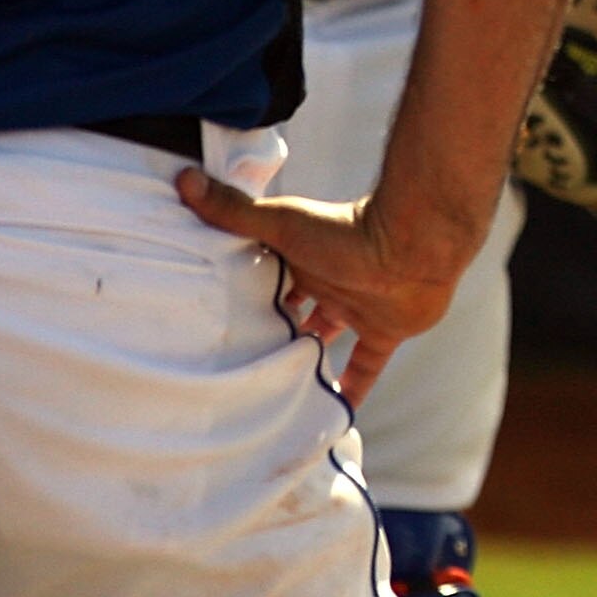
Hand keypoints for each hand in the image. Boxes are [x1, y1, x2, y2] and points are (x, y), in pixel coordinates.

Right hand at [175, 173, 476, 404]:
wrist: (413, 247)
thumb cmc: (346, 231)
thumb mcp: (282, 224)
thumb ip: (234, 209)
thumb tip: (183, 177)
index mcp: (304, 257)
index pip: (267, 280)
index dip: (243, 297)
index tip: (211, 323)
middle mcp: (330, 282)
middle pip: (294, 312)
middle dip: (271, 332)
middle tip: (236, 365)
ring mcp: (358, 308)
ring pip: (326, 339)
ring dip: (305, 360)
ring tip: (268, 393)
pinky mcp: (384, 333)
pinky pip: (365, 369)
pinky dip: (349, 392)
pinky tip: (328, 418)